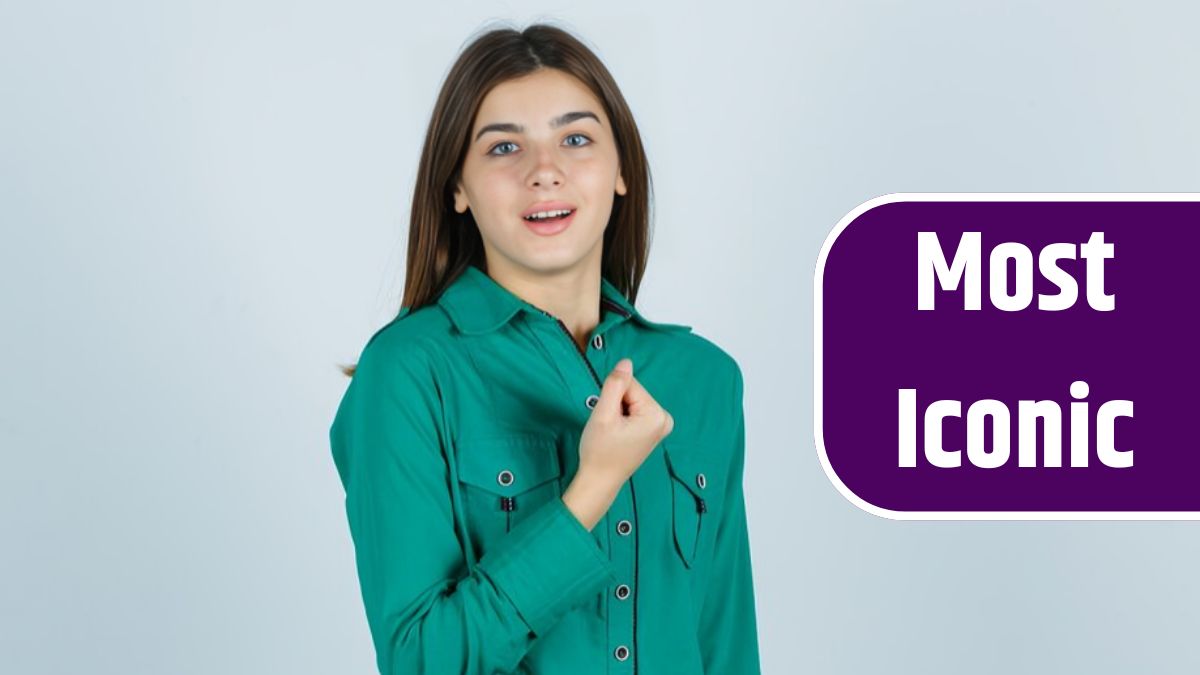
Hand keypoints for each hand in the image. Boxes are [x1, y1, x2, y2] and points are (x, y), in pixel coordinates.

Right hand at [562, 358, 673, 528]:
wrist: (599, 480)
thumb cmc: (600, 451)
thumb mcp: (603, 414)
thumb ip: (615, 384)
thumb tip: (626, 362)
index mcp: (657, 415)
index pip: (629, 384)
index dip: (611, 397)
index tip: (608, 419)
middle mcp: (665, 419)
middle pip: (632, 392)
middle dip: (616, 404)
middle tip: (610, 427)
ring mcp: (661, 426)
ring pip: (631, 400)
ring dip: (618, 412)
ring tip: (614, 433)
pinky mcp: (654, 430)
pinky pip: (634, 410)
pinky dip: (622, 418)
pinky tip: (619, 435)